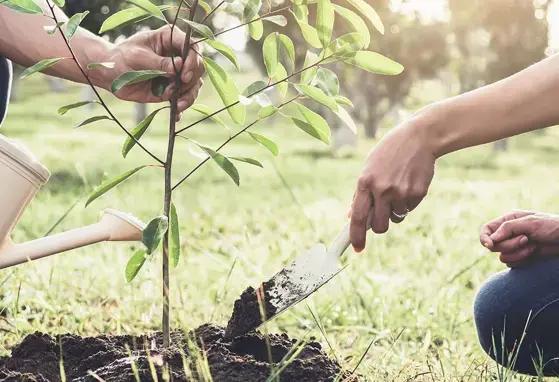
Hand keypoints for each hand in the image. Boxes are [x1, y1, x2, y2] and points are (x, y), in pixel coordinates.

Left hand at [91, 26, 204, 118]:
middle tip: (180, 85)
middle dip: (192, 78)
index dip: (192, 59)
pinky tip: (176, 114)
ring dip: (189, 95)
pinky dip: (182, 106)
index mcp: (169, 39)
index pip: (191, 46)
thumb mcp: (137, 57)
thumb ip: (158, 63)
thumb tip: (179, 66)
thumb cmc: (121, 58)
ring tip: (178, 104)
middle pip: (198, 66)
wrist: (110, 75)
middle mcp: (177, 55)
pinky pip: (184, 98)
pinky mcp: (172, 89)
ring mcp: (176, 74)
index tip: (184, 73)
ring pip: (195, 84)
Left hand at [349, 115, 435, 251]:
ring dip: (395, 211)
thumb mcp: (369, 168)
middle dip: (379, 226)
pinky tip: (409, 183)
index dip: (356, 236)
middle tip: (381, 216)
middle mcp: (382, 189)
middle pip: (379, 226)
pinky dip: (408, 202)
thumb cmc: (390, 153)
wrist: (419, 138)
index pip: (358, 217)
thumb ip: (360, 192)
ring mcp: (401, 192)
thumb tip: (352, 216)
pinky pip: (409, 209)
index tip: (357, 249)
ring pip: (396, 218)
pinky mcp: (417, 193)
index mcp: (365, 182)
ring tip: (397, 188)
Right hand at [480, 211, 558, 267]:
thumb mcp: (530, 223)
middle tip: (525, 240)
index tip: (490, 245)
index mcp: (508, 220)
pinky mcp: (520, 257)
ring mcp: (514, 246)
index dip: (484, 238)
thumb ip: (508, 228)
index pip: (486, 230)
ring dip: (518, 254)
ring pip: (502, 256)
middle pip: (494, 245)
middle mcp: (508, 233)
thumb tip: (491, 239)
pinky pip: (511, 263)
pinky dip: (521, 261)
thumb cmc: (552, 227)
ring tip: (533, 247)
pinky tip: (533, 254)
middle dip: (509, 245)